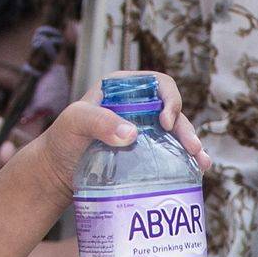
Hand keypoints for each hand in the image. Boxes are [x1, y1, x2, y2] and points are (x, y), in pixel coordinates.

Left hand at [0, 71, 212, 213]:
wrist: (57, 172)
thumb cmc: (61, 140)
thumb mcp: (73, 122)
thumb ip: (98, 121)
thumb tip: (131, 134)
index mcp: (123, 89)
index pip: (157, 84)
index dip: (169, 99)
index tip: (165, 122)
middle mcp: (138, 107)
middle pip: (172, 110)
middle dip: (186, 127)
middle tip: (191, 147)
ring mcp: (144, 131)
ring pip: (176, 132)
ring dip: (191, 145)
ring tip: (201, 163)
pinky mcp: (146, 153)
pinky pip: (171, 152)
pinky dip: (186, 159)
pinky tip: (197, 170)